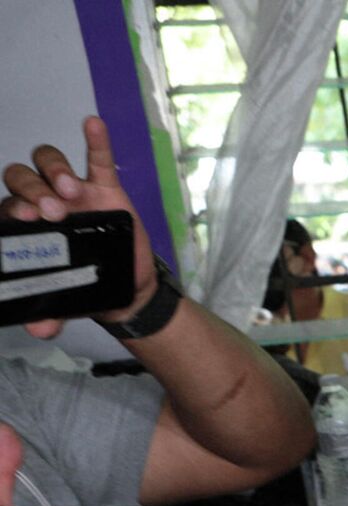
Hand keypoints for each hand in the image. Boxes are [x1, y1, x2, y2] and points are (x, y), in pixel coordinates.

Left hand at [1, 116, 154, 337]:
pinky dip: (95, 140)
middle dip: (33, 190)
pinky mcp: (106, 188)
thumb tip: (39, 330)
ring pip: (52, 162)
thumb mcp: (64, 301)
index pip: (7, 205)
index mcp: (27, 226)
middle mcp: (45, 202)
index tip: (25, 219)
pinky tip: (92, 124)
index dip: (12, 206)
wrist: (126, 288)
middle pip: (23, 177)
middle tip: (54, 212)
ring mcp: (75, 192)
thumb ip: (48, 312)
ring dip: (57, 172)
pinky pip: (97, 158)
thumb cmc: (86, 286)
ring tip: (75, 192)